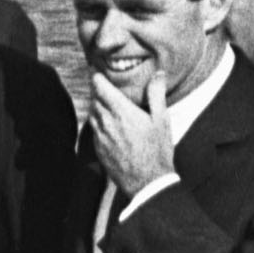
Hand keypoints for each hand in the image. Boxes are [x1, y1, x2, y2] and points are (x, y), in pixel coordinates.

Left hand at [88, 68, 177, 201]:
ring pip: (91, 112)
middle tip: (104, 85)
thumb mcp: (162, 120)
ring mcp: (99, 135)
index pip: (99, 86)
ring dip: (97, 105)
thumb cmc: (157, 150)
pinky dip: (97, 121)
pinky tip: (108, 123)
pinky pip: (92, 128)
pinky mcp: (97, 148)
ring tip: (108, 103)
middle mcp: (106, 121)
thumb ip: (157, 94)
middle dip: (98, 90)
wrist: (147, 182)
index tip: (97, 70)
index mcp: (121, 111)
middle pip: (94, 98)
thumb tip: (158, 74)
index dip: (96, 76)